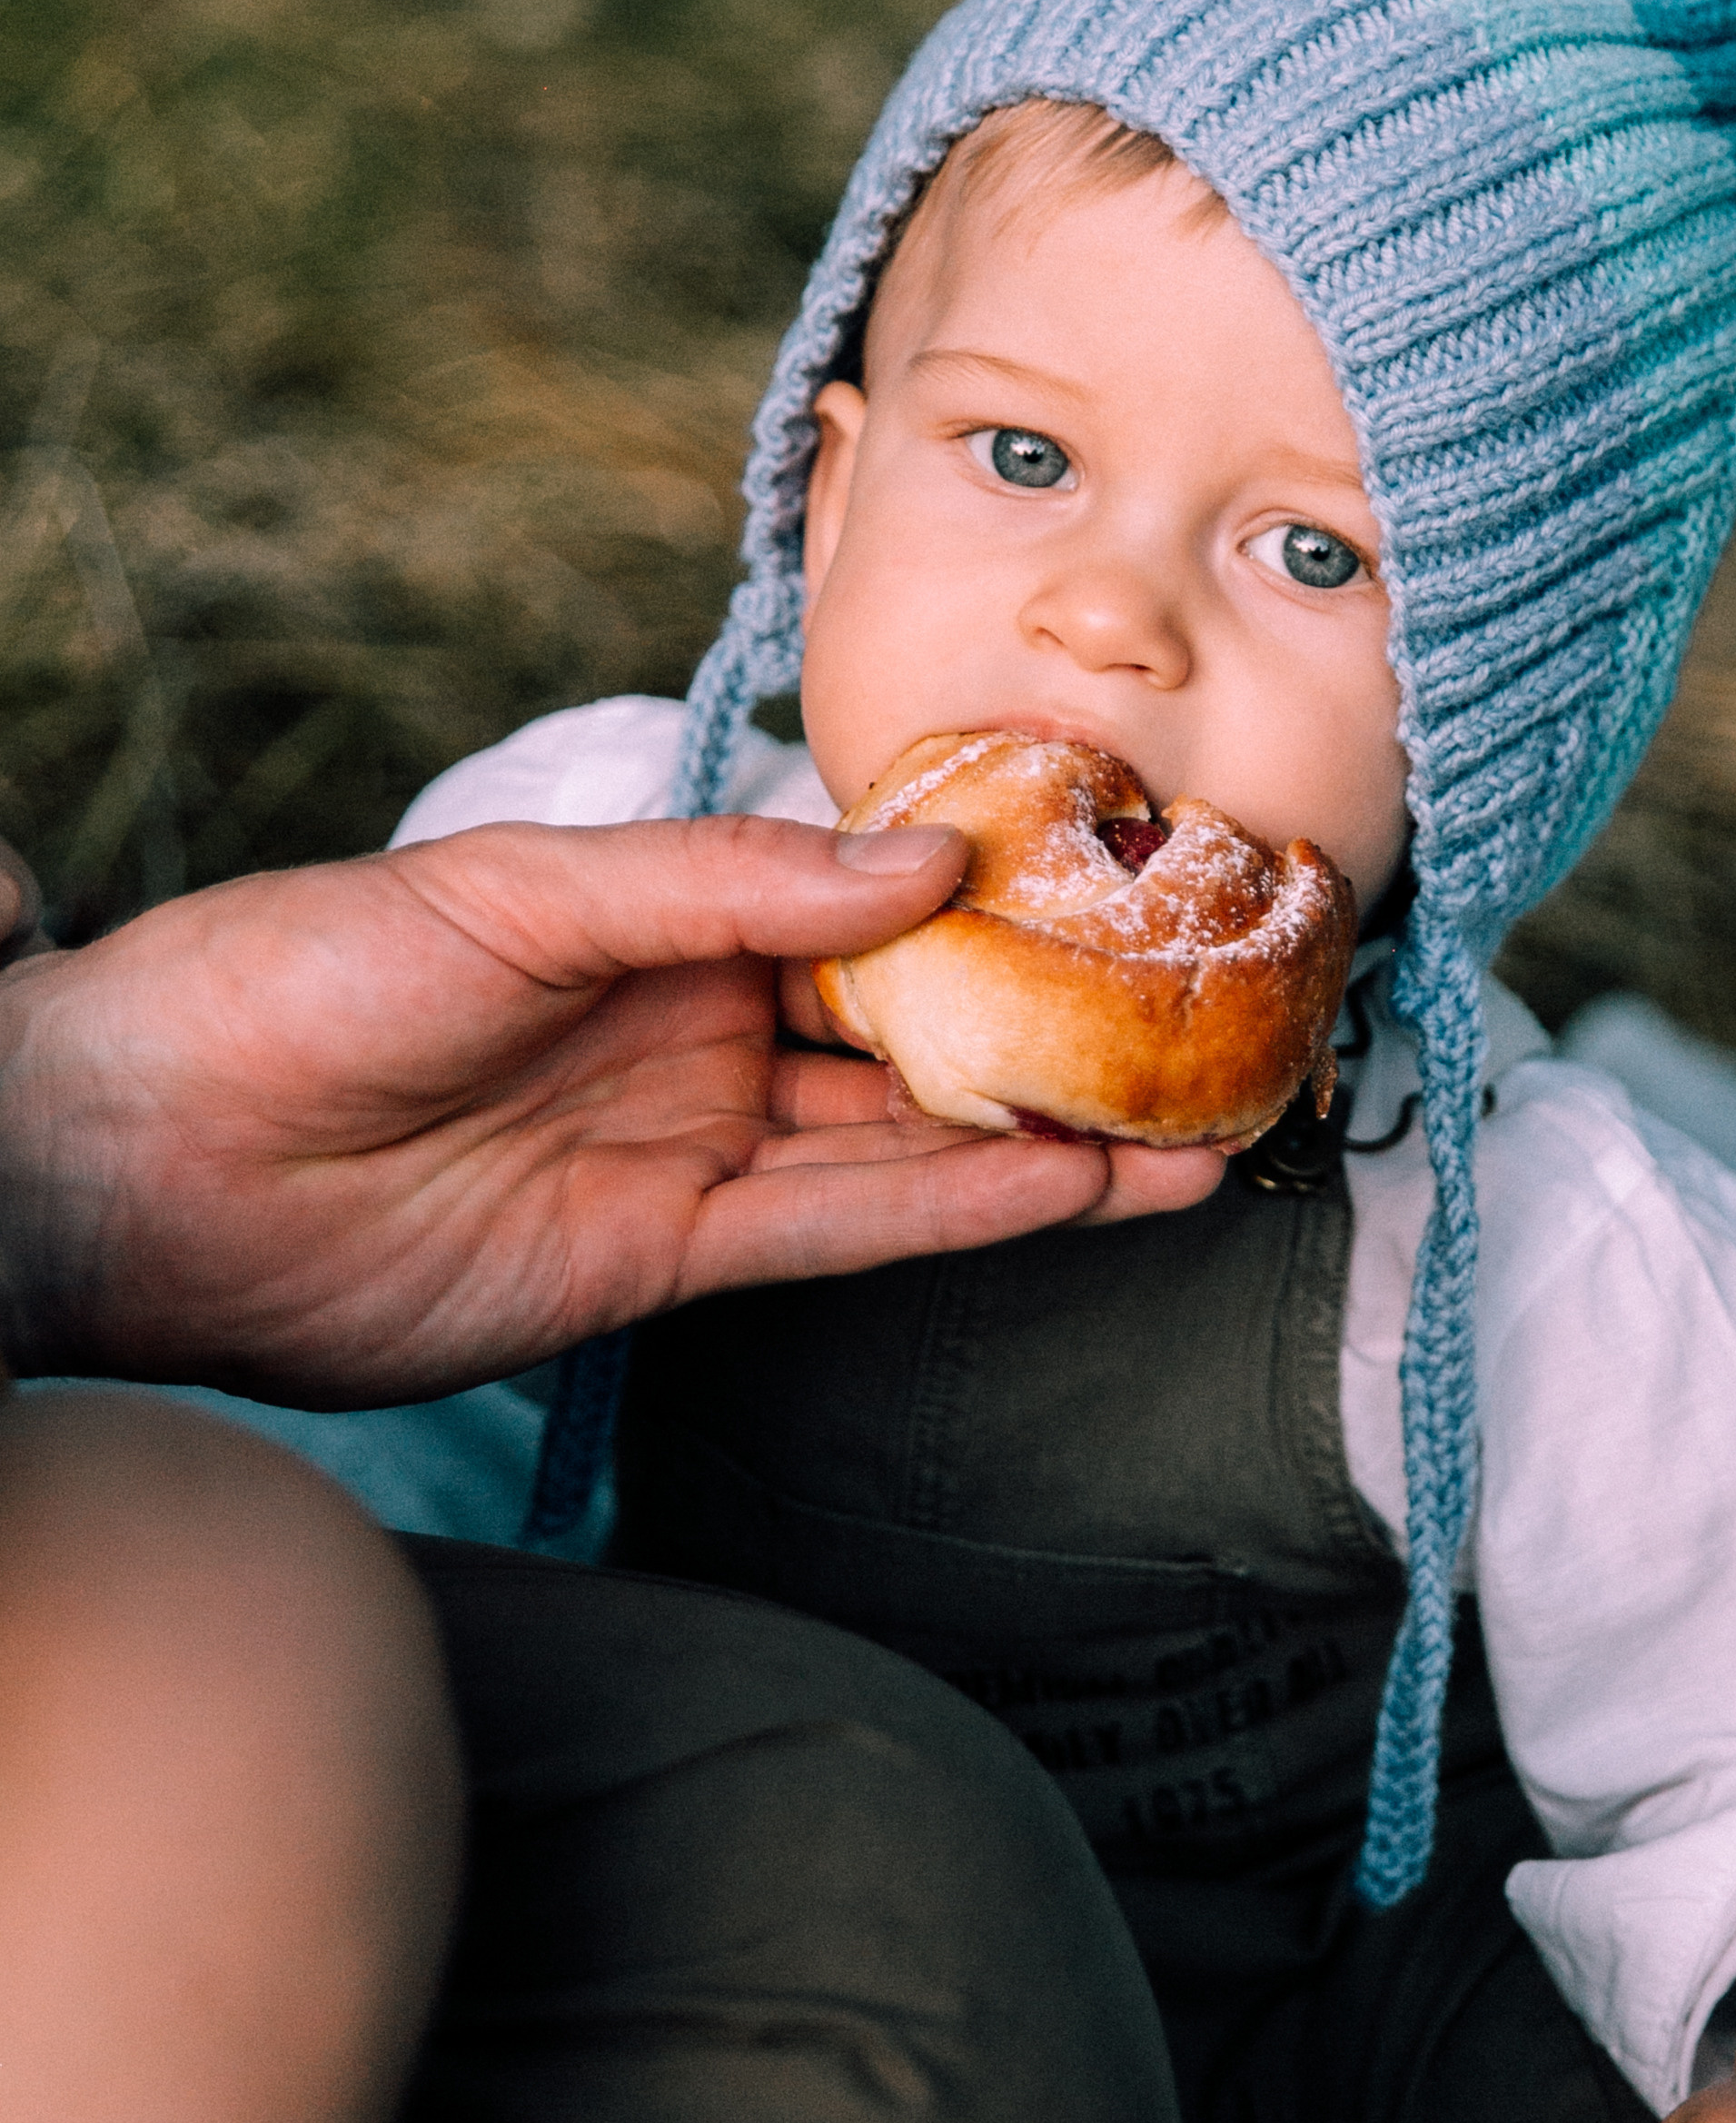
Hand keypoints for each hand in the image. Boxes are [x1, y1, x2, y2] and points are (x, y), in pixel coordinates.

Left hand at [0, 814, 1223, 1403]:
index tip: (1119, 874)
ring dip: (1038, 1138)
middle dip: (1047, 1026)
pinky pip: (835, 1233)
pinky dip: (950, 1212)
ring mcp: (685, 1144)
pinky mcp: (661, 1259)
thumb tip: (923, 862)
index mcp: (658, 908)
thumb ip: (725, 882)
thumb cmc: (296, 980)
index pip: (859, 893)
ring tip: (1190, 1128)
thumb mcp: (517, 895)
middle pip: (905, 1025)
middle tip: (1203, 1020)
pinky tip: (1064, 1187)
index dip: (986, 892)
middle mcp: (693, 1024)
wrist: (146, 1163)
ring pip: (898, 1140)